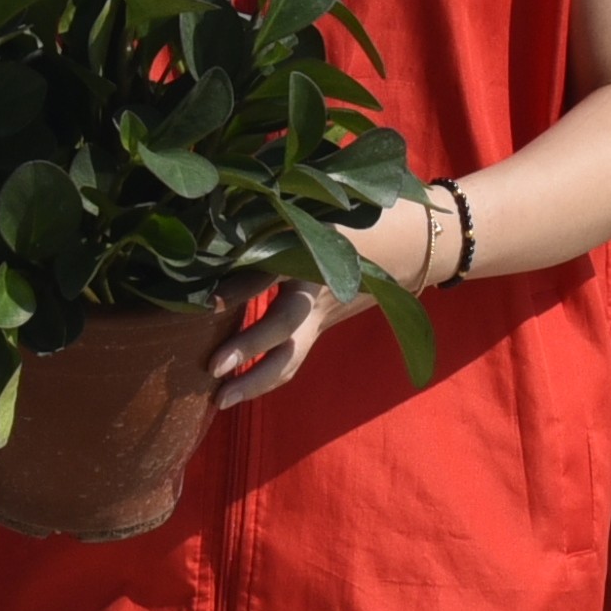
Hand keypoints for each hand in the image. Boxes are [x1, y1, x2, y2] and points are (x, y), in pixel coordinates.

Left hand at [205, 197, 424, 407]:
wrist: (403, 244)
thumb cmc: (343, 216)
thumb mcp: (308, 210)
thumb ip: (263, 219)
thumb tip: (207, 236)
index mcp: (312, 251)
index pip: (274, 270)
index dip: (243, 287)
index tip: (208, 302)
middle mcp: (317, 287)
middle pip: (285, 324)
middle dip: (250, 346)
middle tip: (214, 366)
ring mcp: (320, 314)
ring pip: (292, 355)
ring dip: (257, 381)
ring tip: (221, 400)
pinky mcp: (317, 328)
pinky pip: (292, 358)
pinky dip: (264, 376)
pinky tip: (232, 391)